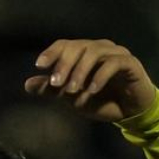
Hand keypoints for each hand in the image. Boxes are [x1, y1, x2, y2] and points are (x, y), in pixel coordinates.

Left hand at [24, 39, 157, 123]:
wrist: (130, 113)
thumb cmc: (101, 101)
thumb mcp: (72, 98)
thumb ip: (52, 90)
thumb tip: (27, 84)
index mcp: (85, 53)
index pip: (65, 45)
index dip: (52, 52)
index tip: (39, 65)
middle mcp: (100, 48)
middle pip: (78, 46)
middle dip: (64, 64)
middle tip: (55, 83)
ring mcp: (116, 54)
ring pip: (94, 52)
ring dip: (80, 71)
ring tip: (72, 90)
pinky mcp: (130, 63)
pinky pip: (113, 63)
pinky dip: (100, 77)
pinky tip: (91, 91)